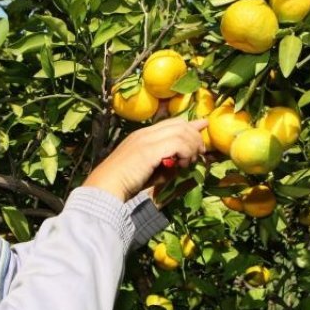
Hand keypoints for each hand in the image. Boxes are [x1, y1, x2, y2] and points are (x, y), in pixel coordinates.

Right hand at [83, 117, 207, 201]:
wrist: (106, 187)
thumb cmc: (124, 183)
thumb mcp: (149, 171)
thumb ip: (165, 165)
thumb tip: (182, 163)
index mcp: (142, 135)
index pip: (171, 122)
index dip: (189, 123)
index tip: (203, 124)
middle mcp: (145, 133)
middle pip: (179, 123)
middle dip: (195, 136)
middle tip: (200, 152)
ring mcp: (147, 139)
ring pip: (182, 132)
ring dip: (192, 146)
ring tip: (191, 161)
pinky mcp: (150, 149)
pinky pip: (178, 143)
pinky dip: (186, 153)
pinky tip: (183, 164)